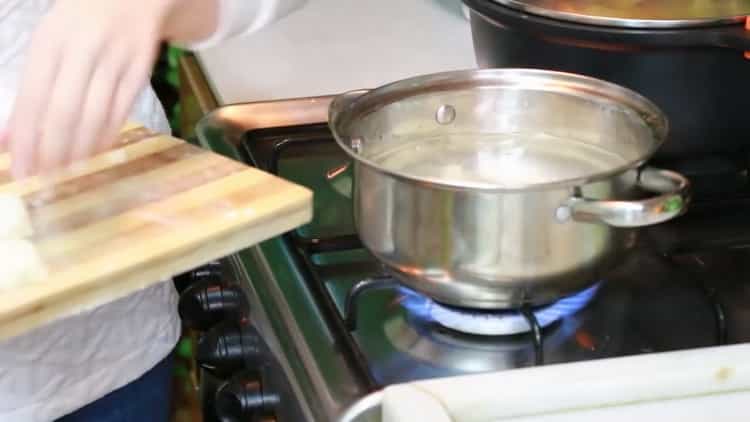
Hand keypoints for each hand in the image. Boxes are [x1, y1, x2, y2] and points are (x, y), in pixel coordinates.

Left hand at [3, 0, 216, 178]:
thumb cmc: (80, 24)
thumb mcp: (48, 46)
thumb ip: (30, 93)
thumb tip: (8, 140)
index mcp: (51, 42)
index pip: (34, 99)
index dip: (27, 139)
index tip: (21, 170)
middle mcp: (83, 49)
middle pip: (65, 111)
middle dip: (53, 151)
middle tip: (45, 180)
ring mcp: (115, 60)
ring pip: (95, 115)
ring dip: (81, 149)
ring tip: (68, 173)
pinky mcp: (140, 70)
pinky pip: (121, 111)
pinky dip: (106, 136)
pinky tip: (95, 152)